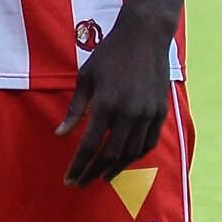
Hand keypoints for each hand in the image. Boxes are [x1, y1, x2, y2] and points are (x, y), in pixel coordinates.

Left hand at [58, 14, 173, 189]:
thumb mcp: (85, 78)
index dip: (78, 165)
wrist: (145, 36)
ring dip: (115, 168)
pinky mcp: (160, 111)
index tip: (68, 179)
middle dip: (93, 172)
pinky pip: (149, 142)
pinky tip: (124, 162)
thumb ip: (75, 109)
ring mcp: (148, 114)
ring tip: (100, 177)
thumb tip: (61, 134)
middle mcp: (130, 113)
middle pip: (110, 154)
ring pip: (132, 152)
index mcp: (107, 104)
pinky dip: (136, 156)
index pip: (89, 145)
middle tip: (80, 184)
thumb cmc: (109, 54)